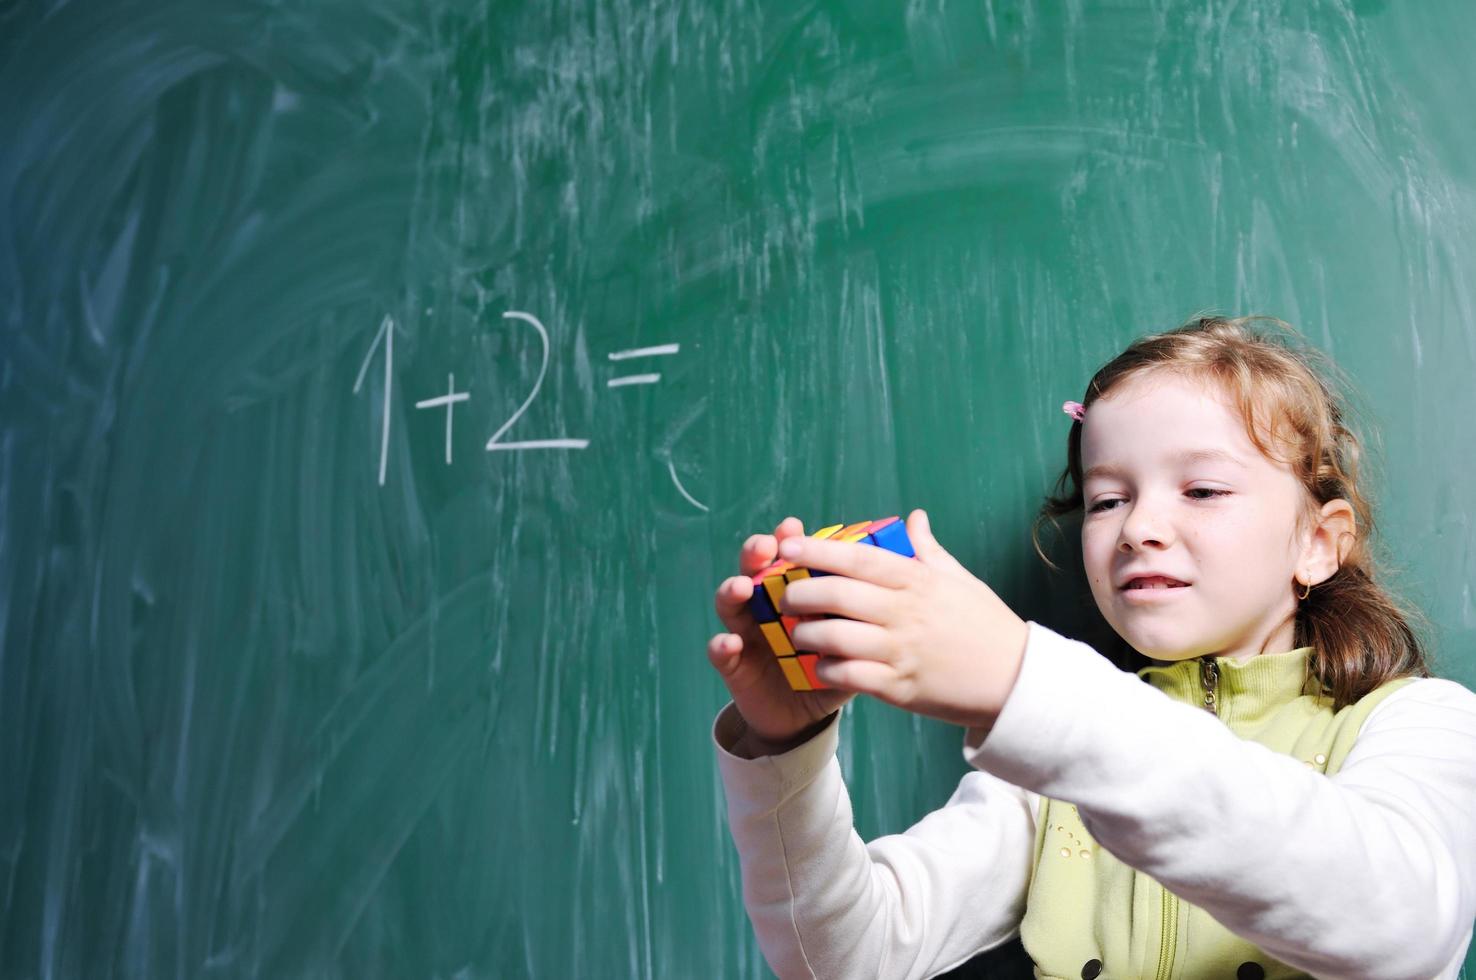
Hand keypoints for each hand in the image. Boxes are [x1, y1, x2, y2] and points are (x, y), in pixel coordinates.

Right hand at [709, 517, 856, 749]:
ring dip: (732, 591)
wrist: (806, 716)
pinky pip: (722, 652)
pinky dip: (722, 645)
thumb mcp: (858, 632)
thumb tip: (913, 534)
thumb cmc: (835, 663)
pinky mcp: (735, 664)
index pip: (788, 557)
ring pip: (730, 604)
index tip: (792, 528)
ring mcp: (747, 632)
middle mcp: (765, 604)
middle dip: (755, 555)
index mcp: (794, 590)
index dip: (786, 540)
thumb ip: (876, 595)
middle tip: (764, 548)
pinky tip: (730, 642)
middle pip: (754, 570)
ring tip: (742, 587)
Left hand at [775, 509, 1028, 729]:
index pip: (858, 559)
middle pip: (838, 595)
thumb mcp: (959, 579)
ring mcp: (902, 651)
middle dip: (800, 593)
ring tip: (798, 632)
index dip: (817, 551)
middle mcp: (906, 612)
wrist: (1016, 680)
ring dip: (807, 634)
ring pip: (836, 637)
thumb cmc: (985, 624)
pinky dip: (828, 669)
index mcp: (918, 581)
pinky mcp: (900, 687)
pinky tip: (821, 665)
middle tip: (784, 595)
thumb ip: (928, 549)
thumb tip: (914, 517)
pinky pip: (851, 676)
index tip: (787, 547)